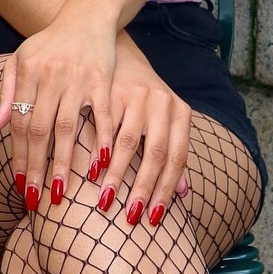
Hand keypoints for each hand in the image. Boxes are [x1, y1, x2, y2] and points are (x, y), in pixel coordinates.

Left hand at [0, 10, 118, 209]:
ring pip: (68, 127)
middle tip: (36, 198)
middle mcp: (50, 76)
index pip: (20, 123)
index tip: (20, 184)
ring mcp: (78, 78)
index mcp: (28, 73)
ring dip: (64, 162)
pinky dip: (101, 140)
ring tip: (61, 191)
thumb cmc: (49, 45)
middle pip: (40, 130)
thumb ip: (7, 93)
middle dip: (36, 167)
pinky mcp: (102, 79)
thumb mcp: (19, 61)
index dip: (19, 155)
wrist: (86, 16)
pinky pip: (102, 114)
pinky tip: (99, 166)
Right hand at [95, 36, 191, 228]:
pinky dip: (97, 152)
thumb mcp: (166, 121)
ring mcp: (137, 95)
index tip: (154, 218)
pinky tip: (90, 172)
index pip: (177, 158)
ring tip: (106, 201)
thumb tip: (182, 194)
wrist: (122, 55)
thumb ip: (173, 153)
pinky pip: (105, 127)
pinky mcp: (111, 91)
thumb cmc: (144, 99)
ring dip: (117, 176)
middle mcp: (163, 103)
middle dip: (143, 189)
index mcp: (181, 113)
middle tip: (130, 217)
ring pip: (128, 143)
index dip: (166, 190)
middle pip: (156, 154)